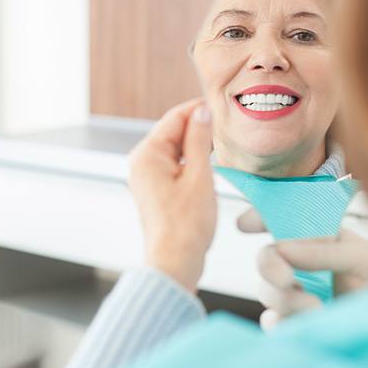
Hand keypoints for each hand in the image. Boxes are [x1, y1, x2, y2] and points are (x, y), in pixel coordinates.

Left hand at [128, 98, 216, 292]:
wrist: (174, 262)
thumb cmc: (186, 225)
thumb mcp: (199, 176)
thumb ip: (199, 140)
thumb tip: (201, 112)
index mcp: (147, 155)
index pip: (173, 118)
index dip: (197, 109)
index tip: (219, 106)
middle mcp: (141, 163)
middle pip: (172, 132)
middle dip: (197, 127)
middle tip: (225, 126)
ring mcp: (146, 177)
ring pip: (174, 149)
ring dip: (195, 145)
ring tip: (220, 145)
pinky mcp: (154, 189)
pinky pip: (173, 165)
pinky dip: (190, 161)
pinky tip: (208, 164)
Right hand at [256, 230, 367, 329]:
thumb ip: (326, 252)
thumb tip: (281, 247)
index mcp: (322, 240)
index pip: (284, 221)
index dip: (260, 217)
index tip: (245, 224)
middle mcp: (307, 266)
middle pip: (267, 258)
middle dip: (269, 266)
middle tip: (288, 280)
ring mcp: (301, 296)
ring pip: (267, 291)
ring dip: (283, 299)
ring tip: (316, 310)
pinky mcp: (300, 325)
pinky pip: (273, 323)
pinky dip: (279, 324)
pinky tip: (299, 326)